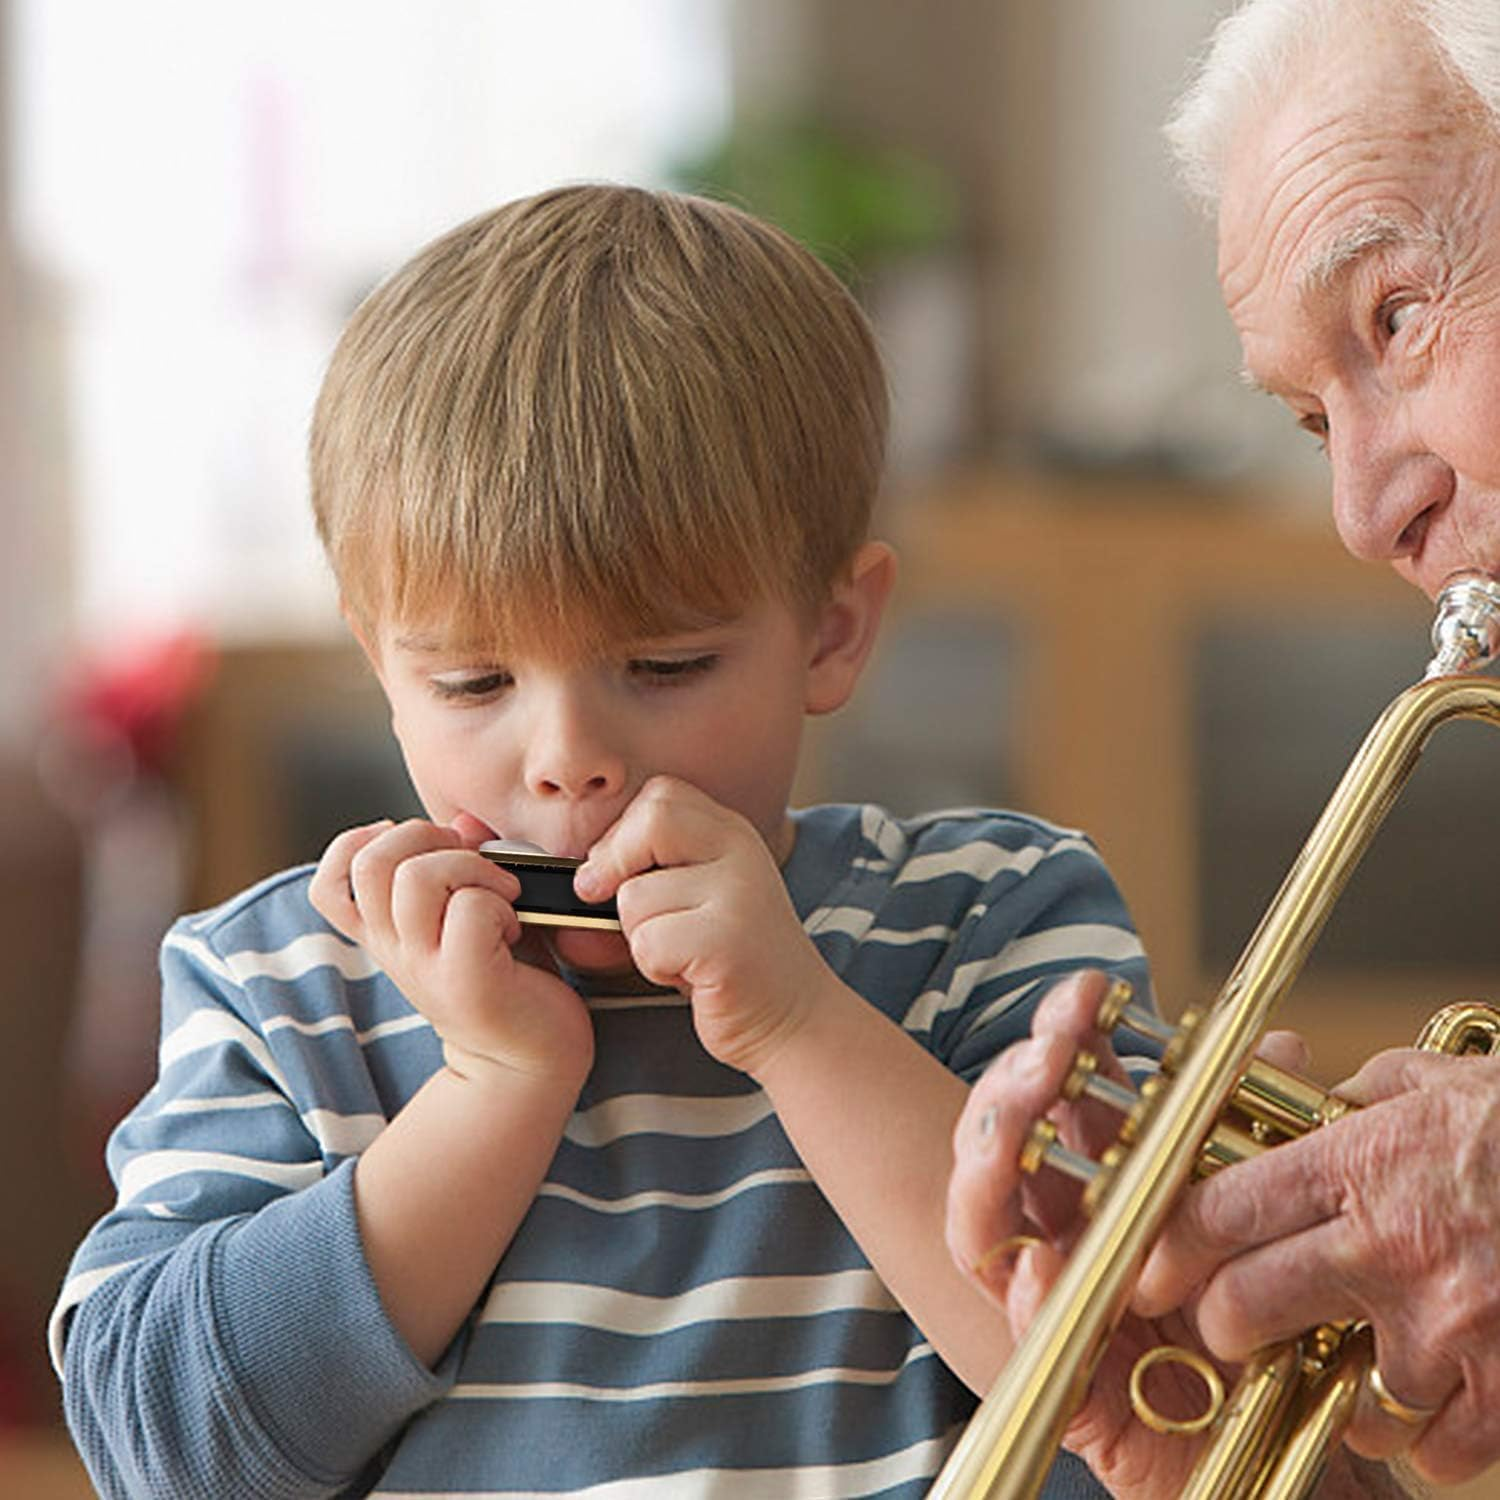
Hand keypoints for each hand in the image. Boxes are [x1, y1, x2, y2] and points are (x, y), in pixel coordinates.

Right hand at [309, 817, 593, 1085]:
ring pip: (417, 877)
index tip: (419, 850)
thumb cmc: (511, 980)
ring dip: (471, 868)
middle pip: (372, 861)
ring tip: (502, 894)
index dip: (361, 844)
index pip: (329, 882)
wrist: (532, 1063)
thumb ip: (464, 865)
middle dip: (427, 836)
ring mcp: (425, 968)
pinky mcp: (465, 982)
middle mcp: (395, 950)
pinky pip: (470, 909)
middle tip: (472, 861)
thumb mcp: (476, 914)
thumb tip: (464, 820)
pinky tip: (515, 928)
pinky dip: (500, 902)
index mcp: (387, 934)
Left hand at [575, 776, 831, 1075]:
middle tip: (628, 911)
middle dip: (618, 866)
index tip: (615, 876)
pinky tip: (691, 977)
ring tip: (681, 953)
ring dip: (639, 936)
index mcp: (732, 833)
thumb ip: (645, 874)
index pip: (661, 796)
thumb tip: (576, 882)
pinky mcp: (728, 942)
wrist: (796, 1021)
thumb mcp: (692, 900)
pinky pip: (649, 943)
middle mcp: (740, 852)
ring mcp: (739, 894)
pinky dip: (654, 969)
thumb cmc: (729, 963)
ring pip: (634, 896)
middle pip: (650, 820)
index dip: (624, 834)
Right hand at [946, 970, 1238, 1496]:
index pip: (1055, 1087)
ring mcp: (1044, 1284)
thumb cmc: (1243, 1317)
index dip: (1059, 1032)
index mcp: (1092, 1171)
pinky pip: (1020, 1321)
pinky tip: (1040, 1259)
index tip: (1086, 990)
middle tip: (1053, 1046)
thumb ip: (1249, 1124)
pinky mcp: (1055, 1365)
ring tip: (1020, 1115)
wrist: (1265, 1443)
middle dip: (1017, 1080)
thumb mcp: (1249, 1204)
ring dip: (994, 1157)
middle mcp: (1056, 1220)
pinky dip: (1024, 1287)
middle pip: (1000, 1135)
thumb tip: (1278, 1040)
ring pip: (982, 1215)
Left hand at [1138, 1047, 1499, 1484]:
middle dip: (1222, 1323)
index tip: (1146, 1263)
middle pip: (1247, 1306)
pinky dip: (1430, 1434)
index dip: (1166, 1244)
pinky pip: (1435, 1446)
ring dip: (1342, 1383)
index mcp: (1360, 1164)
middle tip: (1227, 1322)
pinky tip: (1444, 1395)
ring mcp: (1450, 1331)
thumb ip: (1366, 1096)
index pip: (1218, 1210)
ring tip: (1365, 1354)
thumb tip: (1315, 1100)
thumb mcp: (1446, 1084)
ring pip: (1342, 1388)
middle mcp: (1390, 1250)